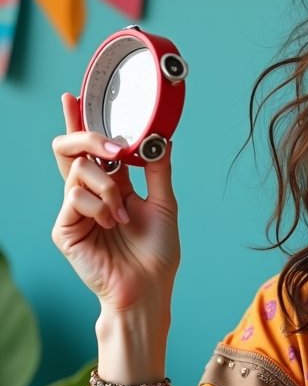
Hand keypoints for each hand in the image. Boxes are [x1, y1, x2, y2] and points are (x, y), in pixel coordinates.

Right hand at [51, 93, 180, 314]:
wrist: (148, 288)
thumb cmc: (156, 253)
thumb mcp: (165, 205)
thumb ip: (159, 171)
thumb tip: (162, 139)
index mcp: (112, 187)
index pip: (92, 149)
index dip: (80, 122)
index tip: (75, 97)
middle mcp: (88, 194)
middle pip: (70, 150)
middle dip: (87, 138)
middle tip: (113, 149)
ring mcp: (74, 210)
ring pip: (78, 171)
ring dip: (109, 189)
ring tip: (122, 215)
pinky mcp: (64, 228)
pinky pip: (75, 197)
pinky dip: (99, 207)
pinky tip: (111, 224)